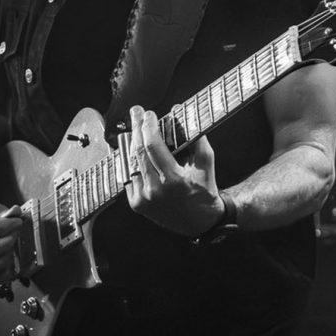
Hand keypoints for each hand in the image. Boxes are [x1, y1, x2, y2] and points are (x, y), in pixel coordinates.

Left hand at [125, 105, 224, 236]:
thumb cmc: (204, 191)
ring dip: (131, 143)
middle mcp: (155, 190)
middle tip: (136, 112)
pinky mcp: (136, 204)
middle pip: (137, 152)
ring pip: (130, 163)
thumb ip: (196, 138)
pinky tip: (131, 149)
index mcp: (173, 179)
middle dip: (136, 128)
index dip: (148, 126)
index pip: (153, 146)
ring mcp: (143, 199)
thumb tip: (182, 114)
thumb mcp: (206, 163)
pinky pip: (128, 177)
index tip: (148, 114)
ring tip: (134, 129)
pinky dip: (129, 162)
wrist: (200, 223)